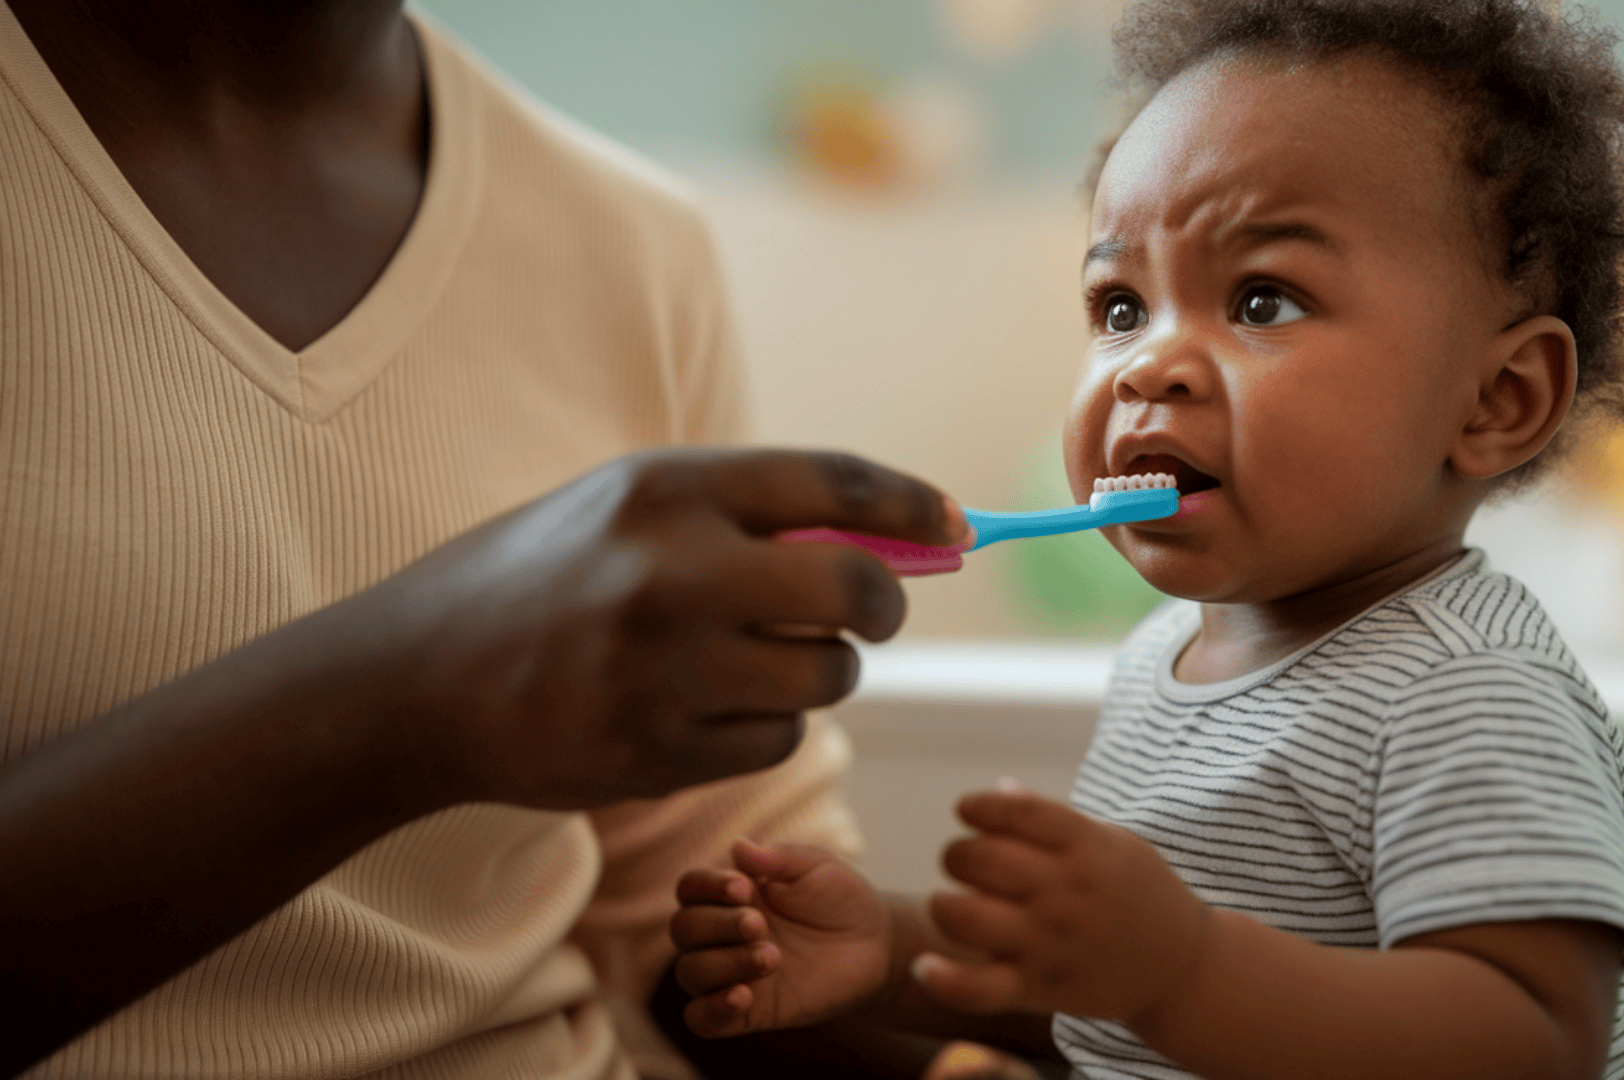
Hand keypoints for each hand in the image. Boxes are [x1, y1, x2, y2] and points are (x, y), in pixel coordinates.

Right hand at [333, 448, 966, 809]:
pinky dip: (762, 731)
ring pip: (828, 680)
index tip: (954, 524)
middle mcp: (676, 572)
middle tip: (868, 612)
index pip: (837, 482)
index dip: (915, 502)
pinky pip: (777, 744)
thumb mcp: (630, 507)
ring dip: (818, 675)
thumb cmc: (540, 580)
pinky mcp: (661, 751)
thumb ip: (749, 513)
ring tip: (756, 662)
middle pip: (855, 592)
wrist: (416, 682)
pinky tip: (700, 711)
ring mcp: (669, 670)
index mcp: (669, 488)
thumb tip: (891, 538)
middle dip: (883, 605)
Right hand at [670, 839, 892, 1036]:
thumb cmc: (841, 898)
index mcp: (732, 894)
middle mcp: (723, 934)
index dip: (706, 886)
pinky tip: (742, 996)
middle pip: (684, 929)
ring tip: (772, 958)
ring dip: (723, 964)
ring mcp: (733, 973)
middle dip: (717, 924)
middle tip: (760, 925)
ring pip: (690, 973)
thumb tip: (737, 847)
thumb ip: (779, 857)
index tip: (744, 887)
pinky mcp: (749, 1011)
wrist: (876, 944)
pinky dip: (711, 1010)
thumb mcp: (817, 867)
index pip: (690, 888)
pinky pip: (701, 1020)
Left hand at [913, 789, 1213, 1026]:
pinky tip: (925, 964)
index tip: (967, 811)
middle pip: (981, 859)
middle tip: (964, 863)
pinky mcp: (1041, 989)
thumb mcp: (1112, 843)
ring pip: (966, 918)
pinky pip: (976, 988)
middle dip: (957, 855)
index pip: (1014, 810)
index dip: (977, 806)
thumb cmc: (1140, 895)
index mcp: (1086, 847)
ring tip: (952, 905)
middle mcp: (1066, 892)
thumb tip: (998, 789)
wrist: (1182, 968)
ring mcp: (1051, 943)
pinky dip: (942, 978)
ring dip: (944, 906)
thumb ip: (1052, 819)